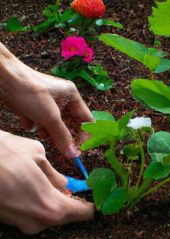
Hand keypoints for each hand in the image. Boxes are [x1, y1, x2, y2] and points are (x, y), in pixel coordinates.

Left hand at [0, 42, 92, 157]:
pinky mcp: (34, 107)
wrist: (1, 77)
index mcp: (72, 96)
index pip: (86, 120)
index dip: (85, 135)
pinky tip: (26, 117)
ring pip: (54, 126)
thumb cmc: (29, 91)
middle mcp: (62, 100)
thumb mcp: (49, 117)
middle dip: (63, 135)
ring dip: (46, 130)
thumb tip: (73, 155)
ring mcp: (47, 104)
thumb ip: (62, 137)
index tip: (79, 150)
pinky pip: (39, 122)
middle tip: (61, 148)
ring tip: (40, 127)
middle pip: (69, 125)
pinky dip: (33, 124)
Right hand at [0, 131, 93, 233]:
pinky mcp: (7, 221)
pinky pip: (31, 213)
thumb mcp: (37, 156)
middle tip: (74, 183)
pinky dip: (37, 201)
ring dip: (53, 200)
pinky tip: (32, 185)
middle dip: (71, 200)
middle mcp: (38, 223)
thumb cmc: (3, 154)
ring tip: (49, 180)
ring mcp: (20, 225)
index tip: (95, 195)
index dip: (91, 204)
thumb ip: (56, 175)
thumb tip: (66, 184)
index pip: (83, 213)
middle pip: (66, 215)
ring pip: (48, 214)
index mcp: (52, 207)